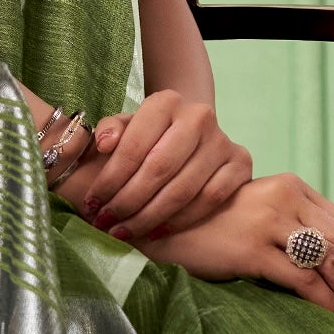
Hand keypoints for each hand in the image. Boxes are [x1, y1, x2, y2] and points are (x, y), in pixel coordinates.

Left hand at [60, 87, 252, 245]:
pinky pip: (211, 200)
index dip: (110, 179)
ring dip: (149, 217)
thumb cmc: (150, 134)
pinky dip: (181, 220)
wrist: (192, 132)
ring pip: (184, 189)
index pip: (134, 146)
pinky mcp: (241, 163)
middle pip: (159, 169)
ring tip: (125, 232)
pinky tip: (157, 231)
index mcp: (166, 101)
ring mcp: (223, 140)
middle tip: (106, 222)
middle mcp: (199, 116)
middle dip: (128, 201)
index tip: (92, 204)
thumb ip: (110, 131)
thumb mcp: (127, 127)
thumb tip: (105, 144)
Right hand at [144, 171, 333, 326]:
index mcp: (293, 187)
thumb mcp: (261, 214)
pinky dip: (328, 304)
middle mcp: (286, 197)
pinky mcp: (253, 249)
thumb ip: (296, 226)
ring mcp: (269, 221)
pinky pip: (305, 280)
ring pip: (332, 262)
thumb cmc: (214, 227)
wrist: (164, 226)